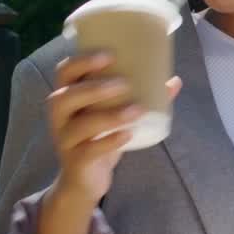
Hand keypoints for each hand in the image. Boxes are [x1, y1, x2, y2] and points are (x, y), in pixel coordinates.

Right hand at [49, 52, 181, 205]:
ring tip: (137, 110)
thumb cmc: (100, 137)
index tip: (110, 54)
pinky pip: (89, 151)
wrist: (85, 179)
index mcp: (67, 97)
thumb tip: (174, 81)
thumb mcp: (116, 115)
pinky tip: (127, 136)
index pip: (65, 72)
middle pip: (65, 97)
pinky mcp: (76, 162)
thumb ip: (141, 97)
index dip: (82, 61)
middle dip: (94, 88)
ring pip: (80, 126)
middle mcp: (60, 117)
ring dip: (109, 116)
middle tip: (124, 83)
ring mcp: (65, 140)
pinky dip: (109, 142)